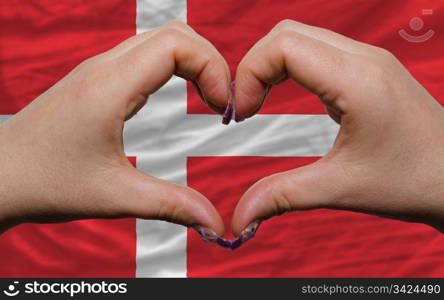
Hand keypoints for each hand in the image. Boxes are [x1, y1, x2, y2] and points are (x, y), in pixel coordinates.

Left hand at [0, 22, 228, 234]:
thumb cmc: (44, 183)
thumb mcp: (115, 197)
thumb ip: (171, 206)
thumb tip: (214, 224)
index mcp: (110, 87)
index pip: (177, 44)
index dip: (212, 67)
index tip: (223, 108)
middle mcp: (104, 68)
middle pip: (175, 34)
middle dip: (210, 62)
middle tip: (222, 104)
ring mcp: (99, 70)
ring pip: (160, 41)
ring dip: (193, 64)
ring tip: (209, 101)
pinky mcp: (97, 80)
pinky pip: (146, 57)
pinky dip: (175, 69)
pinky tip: (181, 97)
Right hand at [231, 20, 443, 235]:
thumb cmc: (412, 182)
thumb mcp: (341, 189)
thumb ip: (283, 196)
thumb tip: (240, 216)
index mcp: (358, 81)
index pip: (284, 46)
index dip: (250, 73)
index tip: (242, 114)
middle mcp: (364, 59)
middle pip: (287, 33)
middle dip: (255, 66)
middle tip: (245, 108)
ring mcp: (369, 61)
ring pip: (302, 37)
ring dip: (271, 65)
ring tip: (259, 102)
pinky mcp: (368, 70)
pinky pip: (318, 50)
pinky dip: (290, 67)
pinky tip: (284, 95)